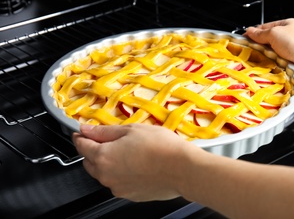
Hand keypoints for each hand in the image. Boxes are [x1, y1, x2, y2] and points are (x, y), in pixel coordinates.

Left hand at [72, 123, 199, 200]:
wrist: (182, 169)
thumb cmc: (161, 147)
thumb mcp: (132, 130)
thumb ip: (105, 131)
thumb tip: (87, 129)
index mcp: (103, 156)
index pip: (81, 146)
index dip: (80, 136)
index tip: (82, 132)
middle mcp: (106, 175)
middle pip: (89, 162)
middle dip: (94, 150)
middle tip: (109, 140)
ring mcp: (118, 187)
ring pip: (104, 173)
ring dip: (108, 163)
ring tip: (128, 152)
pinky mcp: (130, 195)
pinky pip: (118, 182)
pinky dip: (121, 173)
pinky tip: (136, 164)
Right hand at [244, 18, 293, 81]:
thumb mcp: (274, 34)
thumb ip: (260, 33)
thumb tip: (249, 31)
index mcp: (284, 25)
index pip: (263, 28)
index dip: (253, 33)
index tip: (243, 39)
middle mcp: (287, 38)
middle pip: (266, 43)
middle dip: (259, 48)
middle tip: (251, 52)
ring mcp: (288, 51)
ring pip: (270, 55)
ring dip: (266, 58)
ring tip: (261, 60)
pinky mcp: (289, 63)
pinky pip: (275, 64)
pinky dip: (272, 66)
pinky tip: (269, 67)